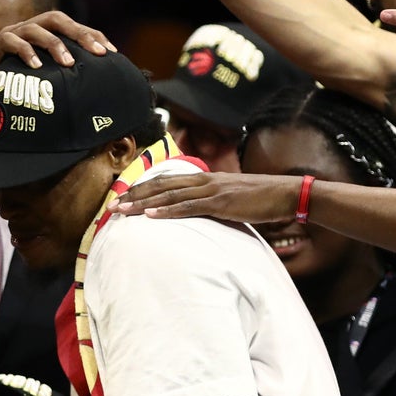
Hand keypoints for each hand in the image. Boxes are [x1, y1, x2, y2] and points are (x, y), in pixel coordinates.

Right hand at [0, 11, 118, 119]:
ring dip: (55, 43)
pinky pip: (11, 41)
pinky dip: (26, 51)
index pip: (73, 28)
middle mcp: (28, 31)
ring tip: (68, 62)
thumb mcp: (44, 89)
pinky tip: (37, 66)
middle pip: (58, 19)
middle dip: (80, 33)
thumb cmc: (13, 97)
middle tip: (97, 52)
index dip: (93, 35)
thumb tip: (98, 97)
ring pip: (36, 27)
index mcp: (43, 37)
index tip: (111, 52)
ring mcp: (11, 36)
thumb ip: (64, 84)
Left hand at [111, 171, 301, 223]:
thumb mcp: (231, 199)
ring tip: (122, 212)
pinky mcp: (220, 204)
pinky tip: (152, 216)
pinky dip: (168, 211)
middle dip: (134, 196)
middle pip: (161, 186)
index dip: (143, 189)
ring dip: (143, 204)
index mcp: (205, 179)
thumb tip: (199, 212)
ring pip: (169, 196)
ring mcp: (211, 191)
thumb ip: (212, 203)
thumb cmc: (260, 199)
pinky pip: (189, 208)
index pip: (166, 182)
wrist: (285, 194)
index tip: (123, 197)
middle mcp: (204, 180)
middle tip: (110, 207)